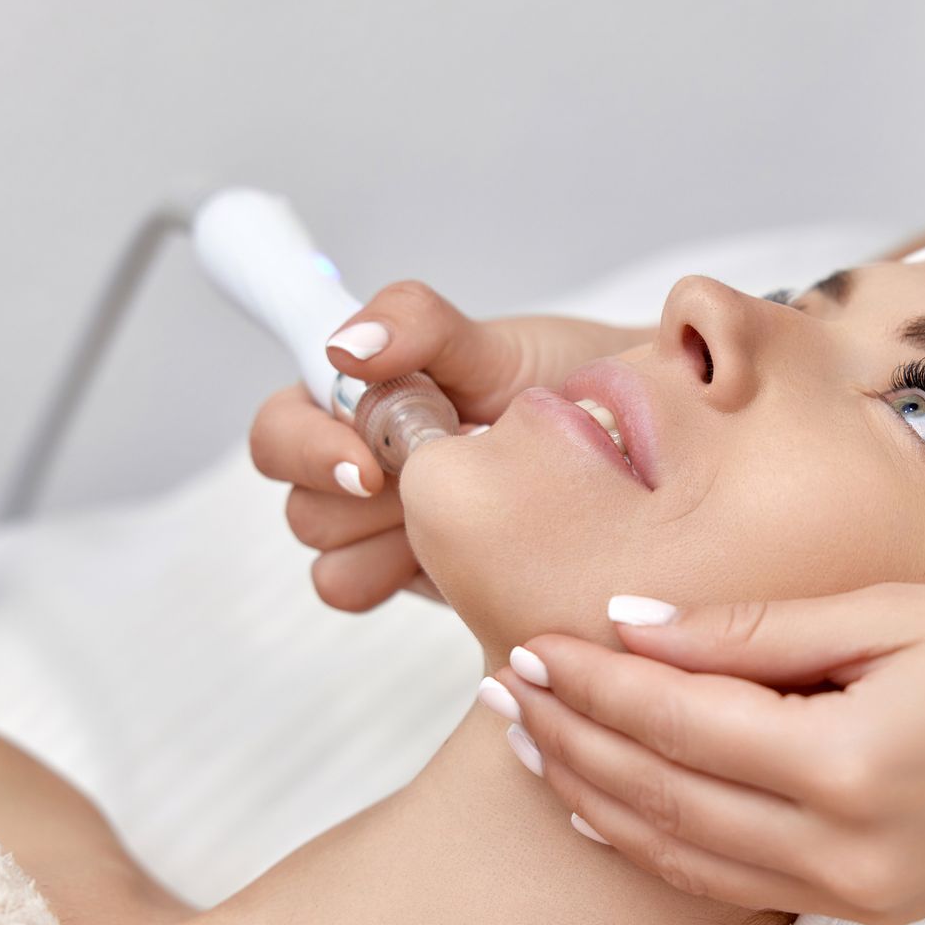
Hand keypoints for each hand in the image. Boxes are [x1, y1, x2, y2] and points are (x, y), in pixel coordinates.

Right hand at [248, 281, 647, 610]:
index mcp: (358, 404)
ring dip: (391, 546)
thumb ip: (419, 325)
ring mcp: (386, 531)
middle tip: (437, 489)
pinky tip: (477, 556)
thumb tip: (346, 345)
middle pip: (301, 507)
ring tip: (469, 517)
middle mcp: (359, 467)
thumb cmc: (569, 383)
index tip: (372, 464)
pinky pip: (372, 599)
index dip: (308, 450)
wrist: (646, 446)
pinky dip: (416, 582)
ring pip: (331, 565)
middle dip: (363, 504)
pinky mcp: (421, 578)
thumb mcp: (498, 342)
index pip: (279, 430)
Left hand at [489, 584, 924, 924]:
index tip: (532, 641)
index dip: (595, 683)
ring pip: (687, 855)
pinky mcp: (877, 907)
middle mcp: (849, 853)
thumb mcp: (903, 612)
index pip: (679, 723)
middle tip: (501, 686)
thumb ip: (758, 629)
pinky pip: (736, 883)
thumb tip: (635, 622)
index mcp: (855, 765)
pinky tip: (611, 811)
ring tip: (529, 743)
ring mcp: (863, 895)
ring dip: (600, 799)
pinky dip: (662, 846)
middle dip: (574, 740)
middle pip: (665, 796)